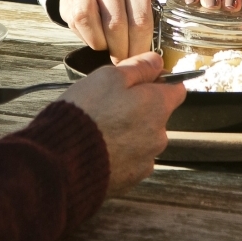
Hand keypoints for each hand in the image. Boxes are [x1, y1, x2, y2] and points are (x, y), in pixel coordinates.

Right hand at [58, 52, 184, 194]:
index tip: (141, 79)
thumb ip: (138, 67)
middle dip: (140, 108)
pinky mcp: (131, 179)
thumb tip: (157, 62)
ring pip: (143, 138)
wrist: (64, 161)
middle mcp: (159, 135)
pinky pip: (131, 160)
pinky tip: (99, 148)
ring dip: (129, 132)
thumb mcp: (108, 77)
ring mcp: (146, 160)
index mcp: (158, 106)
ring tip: (100, 129)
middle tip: (109, 104)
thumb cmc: (86, 114)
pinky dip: (119, 153)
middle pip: (157, 115)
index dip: (160, 80)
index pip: (177, 88)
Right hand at [60, 0, 157, 59]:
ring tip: (110, 49)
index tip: (141, 59)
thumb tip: (147, 53)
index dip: (140, 46)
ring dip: (103, 45)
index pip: (140, 20)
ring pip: (93, 24)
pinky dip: (88, 37)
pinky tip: (96, 38)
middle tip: (125, 60)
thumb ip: (146, 17)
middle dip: (122, 50)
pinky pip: (78, 22)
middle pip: (117, 24)